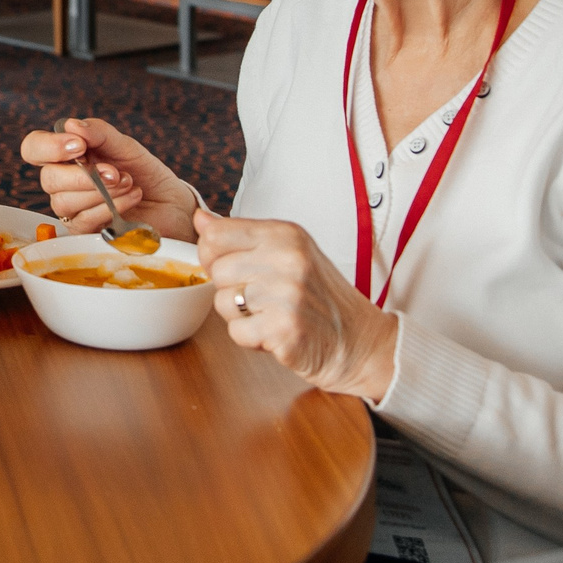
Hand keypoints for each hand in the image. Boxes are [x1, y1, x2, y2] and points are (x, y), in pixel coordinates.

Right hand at [20, 117, 199, 242]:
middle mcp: (64, 182)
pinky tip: (131, 197)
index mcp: (68, 156)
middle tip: (114, 171)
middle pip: (49, 178)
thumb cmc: (147, 174)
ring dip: (100, 191)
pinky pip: (84, 221)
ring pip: (64, 202)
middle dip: (83, 175)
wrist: (173, 205)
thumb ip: (99, 133)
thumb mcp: (126, 146)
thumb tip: (70, 125)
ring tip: (129, 182)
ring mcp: (73, 209)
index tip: (78, 146)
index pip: (34, 148)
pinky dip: (110, 206)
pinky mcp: (86, 232)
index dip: (48, 147)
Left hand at [196, 208, 397, 400]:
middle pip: (216, 270)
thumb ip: (242, 235)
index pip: (215, 234)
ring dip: (241, 316)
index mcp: (286, 233)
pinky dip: (251, 340)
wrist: (362, 343)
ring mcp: (288, 294)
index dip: (214, 256)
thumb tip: (200, 219)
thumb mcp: (288, 252)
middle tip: (263, 299)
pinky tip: (276, 334)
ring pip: (223, 302)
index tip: (236, 268)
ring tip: (272, 316)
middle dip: (231, 290)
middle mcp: (288, 258)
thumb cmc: (320, 297)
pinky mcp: (285, 329)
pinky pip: (236, 332)